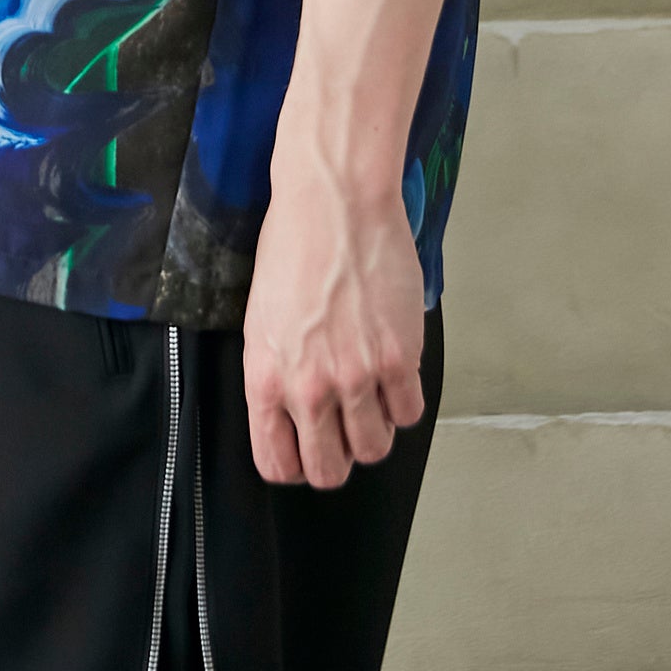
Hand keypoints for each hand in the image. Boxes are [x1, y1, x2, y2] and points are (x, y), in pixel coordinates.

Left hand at [242, 163, 426, 488]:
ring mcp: (356, 376)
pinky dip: (404, 401)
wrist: (334, 201)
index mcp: (266, 379)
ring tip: (371, 395)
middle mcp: (309, 388)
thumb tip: (292, 409)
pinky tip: (394, 373)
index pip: (278, 464)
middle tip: (344, 427)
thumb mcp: (262, 317)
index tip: (307, 449)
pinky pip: (409, 413)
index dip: (296, 463)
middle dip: (337, 456)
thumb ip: (276, 372)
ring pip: (374, 448)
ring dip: (374, 429)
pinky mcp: (398, 359)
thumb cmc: (293, 244)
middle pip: (330, 470)